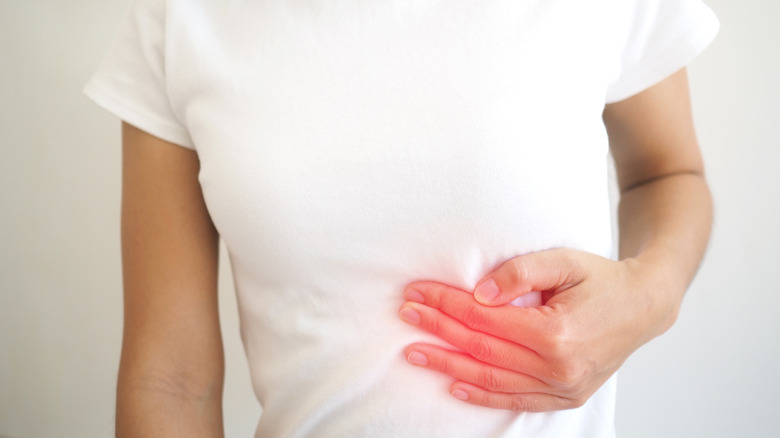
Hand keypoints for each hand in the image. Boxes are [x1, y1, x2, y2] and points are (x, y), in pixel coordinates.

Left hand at [398, 248, 676, 411]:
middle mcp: (557, 367)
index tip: (416, 293)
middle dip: (438, 331)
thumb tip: (478, 294)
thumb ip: (519, 274)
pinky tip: (454, 383)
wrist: (644, 307)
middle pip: (481, 349)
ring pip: (491, 380)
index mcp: (555, 332)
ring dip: (449, 365)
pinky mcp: (565, 397)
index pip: (483, 319)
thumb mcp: (564, 261)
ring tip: (415, 352)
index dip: (445, 304)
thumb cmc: (602, 279)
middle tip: (407, 315)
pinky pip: (514, 400)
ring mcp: (562, 387)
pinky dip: (482, 395)